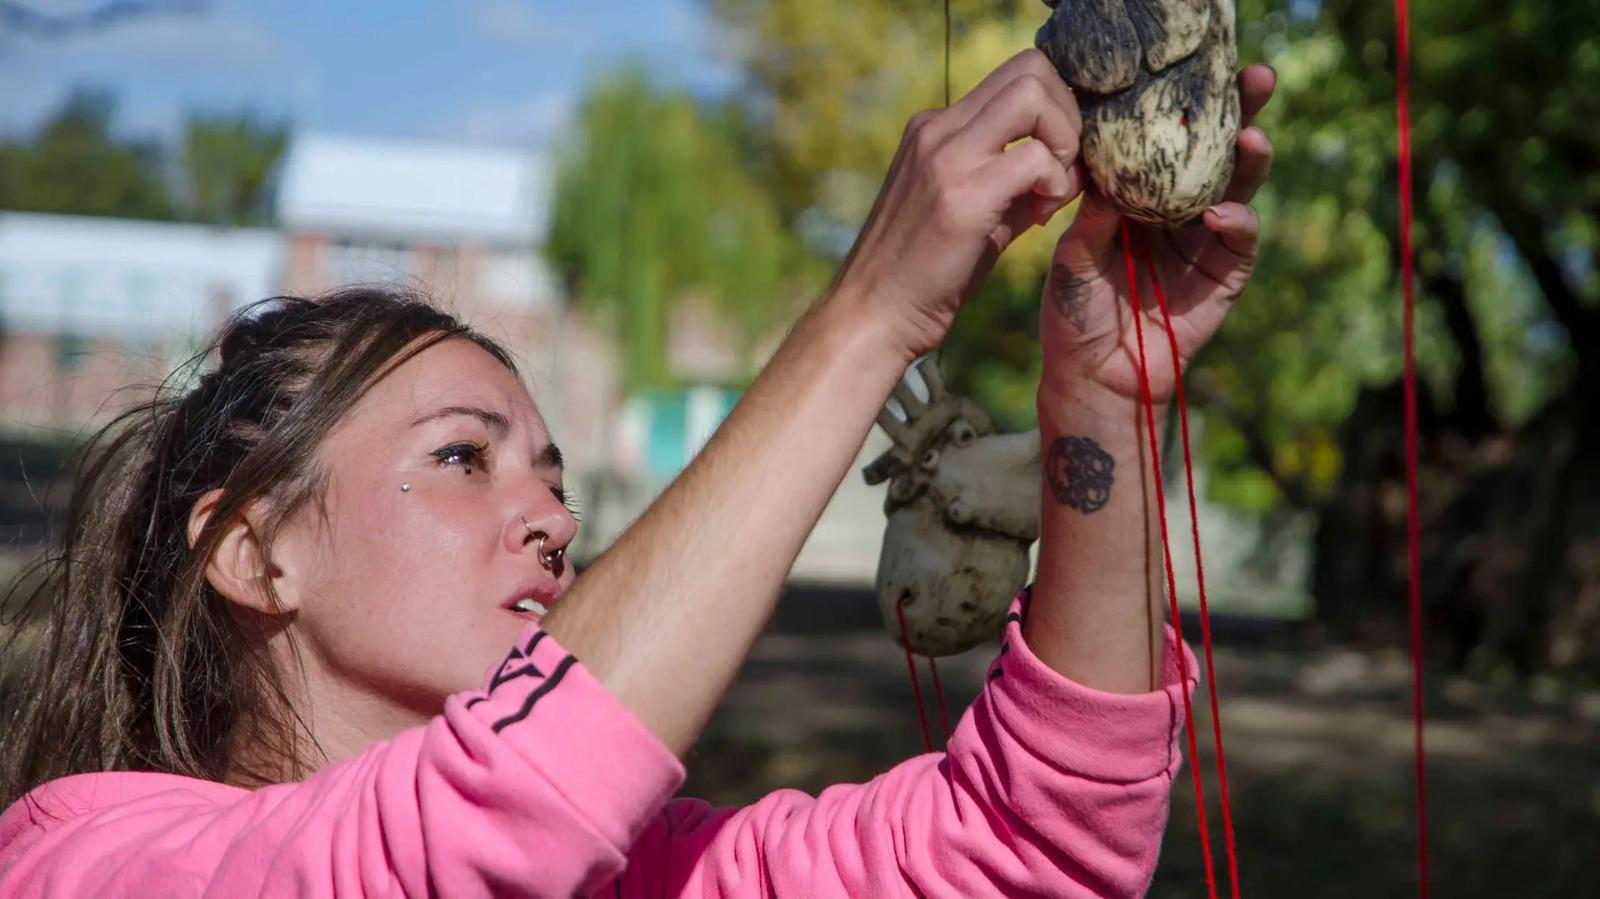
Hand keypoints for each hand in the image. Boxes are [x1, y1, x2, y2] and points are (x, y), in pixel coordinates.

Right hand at [831, 49, 1087, 361]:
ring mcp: (945, 156)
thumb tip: (1068, 169)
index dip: (1053, 109)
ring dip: (1063, 139)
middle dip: (1067, 113)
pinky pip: (1034, 157)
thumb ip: (1013, 181)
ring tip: (1051, 190)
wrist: (873, 314)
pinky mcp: (960, 194)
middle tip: (1062, 169)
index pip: (1014, 75)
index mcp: (934, 129)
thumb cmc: (921, 275)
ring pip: (1033, 95)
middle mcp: (936, 129)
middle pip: (1030, 68)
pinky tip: (1039, 217)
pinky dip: (1054, 182)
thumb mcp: (968, 211)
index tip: (1055, 160)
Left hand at [1039, 64, 1276, 406]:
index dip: (1183, 108)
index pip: (1167, 141)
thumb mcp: (1073, 254)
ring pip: (1239, 186)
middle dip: (1239, 113)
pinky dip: (1237, 221)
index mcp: (1139, 195)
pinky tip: (1221, 213)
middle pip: (1216, 151)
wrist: (1092, 375)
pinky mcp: (1224, 274)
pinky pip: (1240, 239)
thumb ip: (1094, 212)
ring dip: (1250, 159)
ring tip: (1251, 137)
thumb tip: (1105, 162)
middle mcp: (1177, 209)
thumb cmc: (1075, 312)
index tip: (1191, 72)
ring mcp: (1204, 239)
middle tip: (1254, 80)